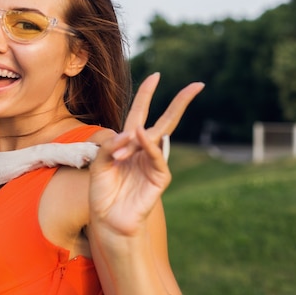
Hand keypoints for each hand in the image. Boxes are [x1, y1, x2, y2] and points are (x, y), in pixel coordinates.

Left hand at [88, 73, 203, 238]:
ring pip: (160, 137)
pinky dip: (148, 146)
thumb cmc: (102, 192)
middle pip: (164, 121)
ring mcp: (154, 163)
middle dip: (180, 103)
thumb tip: (128, 134)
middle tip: (197, 85)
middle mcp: (144, 150)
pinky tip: (140, 136)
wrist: (108, 219)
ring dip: (142, 134)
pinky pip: (156, 158)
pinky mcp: (159, 178)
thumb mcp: (98, 164)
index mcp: (128, 143)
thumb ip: (108, 146)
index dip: (146, 95)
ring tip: (130, 137)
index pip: (139, 113)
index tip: (155, 75)